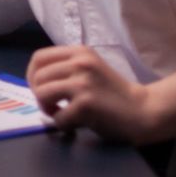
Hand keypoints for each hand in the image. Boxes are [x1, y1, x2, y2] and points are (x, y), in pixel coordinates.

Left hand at [27, 45, 154, 143]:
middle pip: (37, 77)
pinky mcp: (85, 104)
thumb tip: (36, 80)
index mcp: (79, 52)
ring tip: (62, 114)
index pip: (39, 58)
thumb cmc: (114, 93)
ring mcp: (82, 83)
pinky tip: (75, 124)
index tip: (40, 88)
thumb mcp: (90, 69)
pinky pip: (57, 117)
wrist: (143, 110)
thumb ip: (67, 69)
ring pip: (42, 94)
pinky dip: (63, 125)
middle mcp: (80, 63)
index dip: (32, 75)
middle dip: (39, 95)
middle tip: (53, 106)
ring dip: (48, 109)